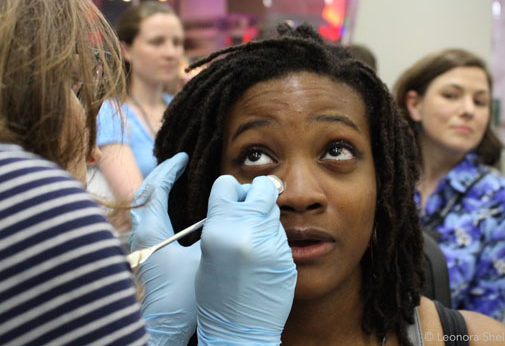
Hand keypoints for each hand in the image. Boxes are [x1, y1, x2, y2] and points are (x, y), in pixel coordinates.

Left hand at [129, 152, 200, 345]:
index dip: (170, 170)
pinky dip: (157, 203)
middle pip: (144, 193)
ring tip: (175, 178)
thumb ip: (215, 234)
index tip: (184, 157)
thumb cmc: (183, 296)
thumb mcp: (205, 260)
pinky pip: (146, 218)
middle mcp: (140, 234)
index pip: (155, 190)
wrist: (164, 324)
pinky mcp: (144, 253)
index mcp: (151, 232)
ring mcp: (140, 244)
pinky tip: (172, 206)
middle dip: (161, 174)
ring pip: (143, 206)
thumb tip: (231, 213)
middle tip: (178, 162)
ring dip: (158, 188)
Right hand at [196, 175, 296, 345]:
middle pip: (262, 188)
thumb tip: (240, 199)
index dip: (231, 190)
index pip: (227, 184)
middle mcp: (247, 230)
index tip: (234, 200)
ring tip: (255, 243)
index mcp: (219, 228)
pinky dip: (273, 240)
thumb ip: (224, 220)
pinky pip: (281, 234)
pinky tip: (264, 259)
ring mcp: (270, 242)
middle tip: (251, 212)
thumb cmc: (216, 293)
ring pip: (274, 210)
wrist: (239, 328)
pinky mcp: (286, 255)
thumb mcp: (209, 250)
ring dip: (266, 219)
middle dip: (257, 196)